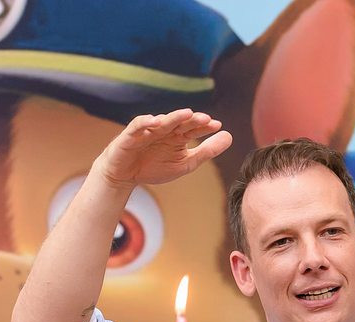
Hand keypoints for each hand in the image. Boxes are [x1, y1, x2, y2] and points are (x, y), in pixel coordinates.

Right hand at [96, 109, 232, 189]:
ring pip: (162, 121)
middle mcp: (164, 130)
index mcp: (177, 136)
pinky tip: (155, 122)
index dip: (204, 126)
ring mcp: (148, 131)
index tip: (217, 125)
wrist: (124, 176)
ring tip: (186, 114)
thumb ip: (207, 151)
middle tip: (205, 118)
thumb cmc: (153, 167)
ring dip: (174, 117)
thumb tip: (230, 136)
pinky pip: (138, 125)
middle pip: (180, 122)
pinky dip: (146, 122)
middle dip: (192, 119)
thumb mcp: (185, 163)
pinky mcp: (131, 135)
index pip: (193, 128)